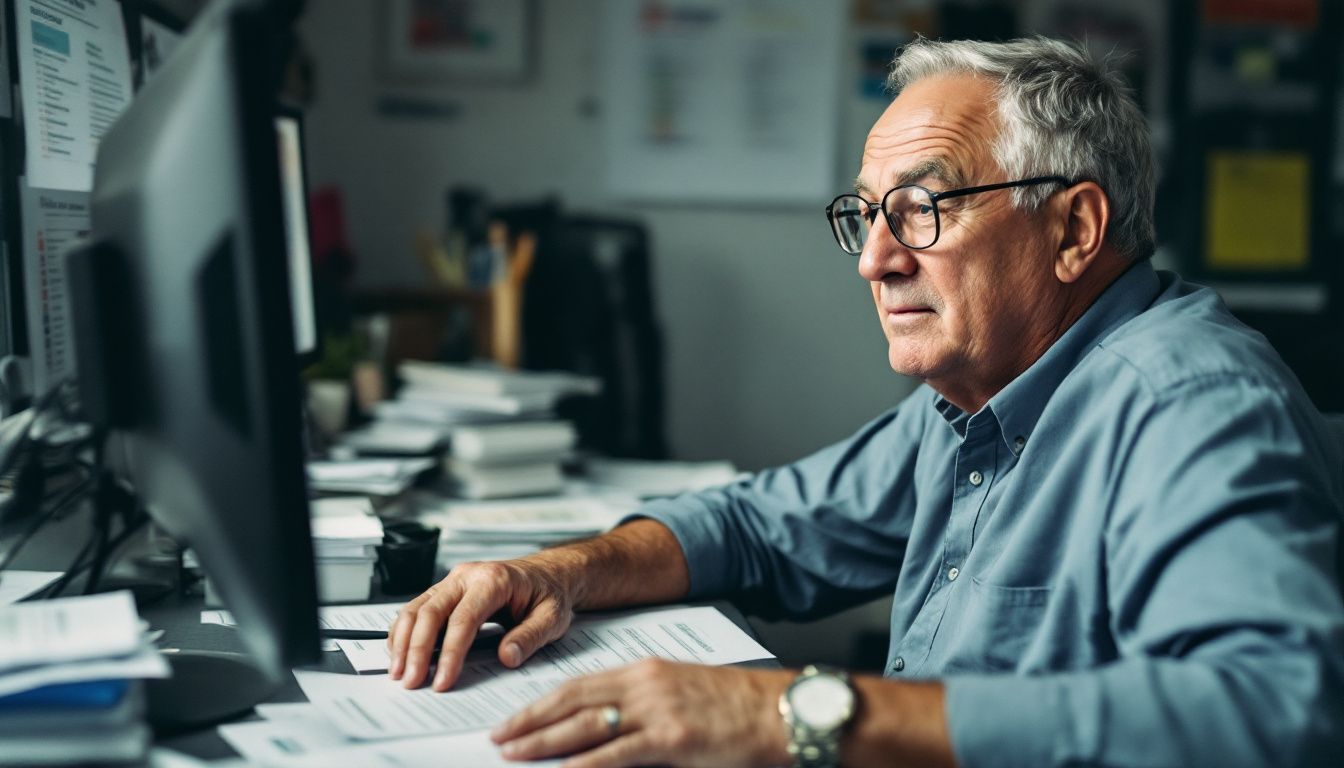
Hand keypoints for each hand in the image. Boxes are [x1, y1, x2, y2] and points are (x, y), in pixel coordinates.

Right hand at [387, 558, 576, 690]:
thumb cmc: (548, 594)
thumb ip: (531, 637)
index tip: (443, 680)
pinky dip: (404, 631)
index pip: (463, 619)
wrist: (547, 574)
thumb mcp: (553, 617)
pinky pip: (417, 608)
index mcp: (495, 580)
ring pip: (417, 608)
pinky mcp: (445, 589)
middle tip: (412, 681)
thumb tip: (507, 657)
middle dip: (417, 650)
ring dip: (403, 641)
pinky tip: (401, 653)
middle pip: (431, 612)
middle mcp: (468, 576)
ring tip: (399, 672)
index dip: (450, 653)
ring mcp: (453, 581)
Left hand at [491, 659, 792, 767]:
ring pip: (585, 726)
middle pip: (571, 701)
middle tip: (498, 739)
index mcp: (646, 671)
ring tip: (514, 755)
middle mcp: (645, 685)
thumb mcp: (683, 695)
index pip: (578, 684)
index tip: (514, 717)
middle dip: (529, 721)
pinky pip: (616, 754)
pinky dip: (585, 764)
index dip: (540, 702)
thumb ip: (642, 707)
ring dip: (543, 743)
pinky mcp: (672, 739)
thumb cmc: (738, 706)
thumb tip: (602, 729)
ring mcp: (657, 711)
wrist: (781, 711)